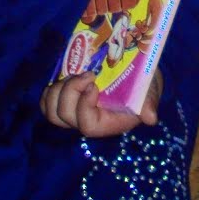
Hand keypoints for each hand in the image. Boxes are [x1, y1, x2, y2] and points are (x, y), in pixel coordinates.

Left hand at [40, 71, 161, 136]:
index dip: (84, 107)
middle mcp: (87, 121)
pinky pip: (47, 103)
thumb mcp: (150, 93)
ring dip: (59, 89)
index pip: (86, 125)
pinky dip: (50, 91)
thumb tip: (151, 118)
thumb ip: (149, 104)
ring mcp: (74, 112)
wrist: (135, 77)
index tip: (93, 85)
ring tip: (75, 74)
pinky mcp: (66, 101)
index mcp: (106, 123)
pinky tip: (63, 78)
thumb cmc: (143, 87)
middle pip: (64, 117)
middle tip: (86, 73)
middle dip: (70, 92)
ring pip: (51, 112)